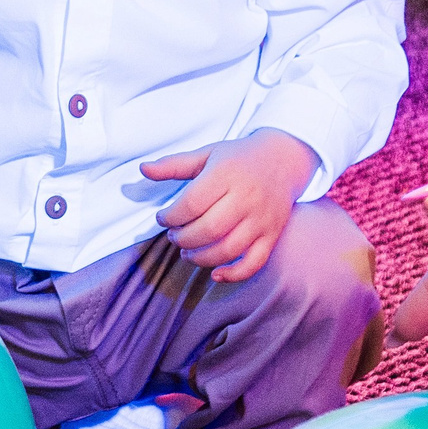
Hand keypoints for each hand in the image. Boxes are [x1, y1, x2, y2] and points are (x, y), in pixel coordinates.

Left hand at [141, 129, 317, 282]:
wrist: (285, 158)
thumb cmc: (239, 158)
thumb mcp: (206, 154)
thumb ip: (174, 164)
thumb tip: (143, 169)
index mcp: (226, 174)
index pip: (192, 203)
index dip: (170, 216)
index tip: (162, 218)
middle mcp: (246, 197)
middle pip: (208, 229)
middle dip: (183, 239)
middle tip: (173, 236)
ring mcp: (261, 219)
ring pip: (228, 249)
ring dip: (201, 258)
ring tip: (187, 252)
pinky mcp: (272, 234)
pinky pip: (254, 262)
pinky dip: (234, 274)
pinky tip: (215, 274)